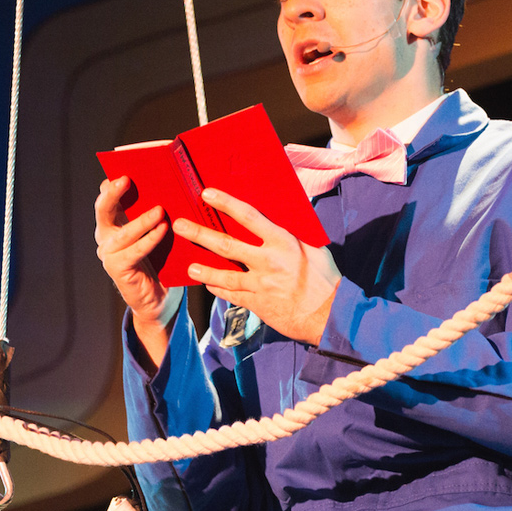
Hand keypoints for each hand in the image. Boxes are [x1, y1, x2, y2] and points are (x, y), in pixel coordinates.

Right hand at [95, 177, 178, 367]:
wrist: (158, 298)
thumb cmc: (160, 259)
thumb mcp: (156, 231)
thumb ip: (154, 211)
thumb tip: (172, 184)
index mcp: (113, 222)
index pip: (107, 197)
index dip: (112, 183)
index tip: (123, 166)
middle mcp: (106, 236)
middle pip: (103, 209)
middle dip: (112, 193)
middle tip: (125, 179)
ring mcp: (108, 253)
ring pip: (121, 232)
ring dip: (141, 220)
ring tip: (159, 210)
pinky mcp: (117, 269)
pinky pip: (134, 251)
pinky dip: (148, 240)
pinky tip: (162, 230)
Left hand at [177, 188, 340, 345]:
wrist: (331, 315)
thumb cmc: (326, 279)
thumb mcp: (314, 248)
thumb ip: (291, 236)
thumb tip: (275, 223)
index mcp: (284, 242)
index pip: (249, 217)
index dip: (226, 203)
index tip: (207, 194)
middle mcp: (269, 261)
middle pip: (227, 245)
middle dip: (200, 234)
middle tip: (180, 226)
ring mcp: (261, 285)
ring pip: (224, 275)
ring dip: (203, 270)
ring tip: (189, 268)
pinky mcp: (258, 304)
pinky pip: (233, 295)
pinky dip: (220, 290)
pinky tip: (210, 286)